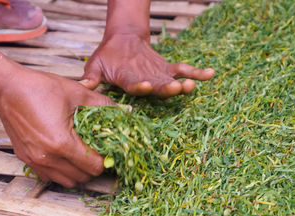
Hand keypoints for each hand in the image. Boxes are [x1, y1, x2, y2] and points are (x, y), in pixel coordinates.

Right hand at [0, 67, 114, 186]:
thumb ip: (103, 104)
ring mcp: (34, 161)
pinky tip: (66, 156)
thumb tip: (125, 112)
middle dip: (95, 167)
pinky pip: (50, 177)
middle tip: (99, 152)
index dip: (105, 160)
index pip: (93, 167)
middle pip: (82, 178)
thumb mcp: (76, 93)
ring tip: (84, 155)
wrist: (6, 88)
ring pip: (66, 181)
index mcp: (61, 143)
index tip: (109, 150)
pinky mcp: (26, 159)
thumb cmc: (40, 88)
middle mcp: (47, 158)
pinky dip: (62, 172)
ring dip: (79, 172)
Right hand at [81, 33, 214, 98]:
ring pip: (173, 83)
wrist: (122, 45)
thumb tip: (83, 87)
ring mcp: (160, 78)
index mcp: (130, 84)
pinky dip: (198, 73)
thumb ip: (92, 77)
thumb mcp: (95, 66)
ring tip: (192, 84)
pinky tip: (210, 73)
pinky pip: (185, 71)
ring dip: (183, 85)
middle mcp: (148, 84)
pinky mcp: (169, 70)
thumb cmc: (107, 58)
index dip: (141, 88)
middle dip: (168, 91)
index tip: (145, 87)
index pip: (135, 88)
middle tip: (177, 89)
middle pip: (159, 90)